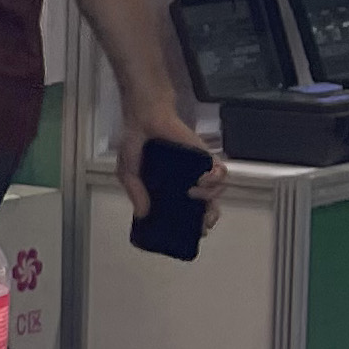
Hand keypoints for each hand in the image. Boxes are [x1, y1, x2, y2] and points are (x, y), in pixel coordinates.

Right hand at [113, 101, 228, 222]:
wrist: (144, 117)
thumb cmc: (135, 143)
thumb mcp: (127, 173)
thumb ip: (135, 194)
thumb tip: (142, 215)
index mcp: (169, 190)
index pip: (187, 212)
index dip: (194, 224)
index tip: (195, 231)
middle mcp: (186, 182)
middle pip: (208, 206)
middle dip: (209, 216)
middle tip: (202, 220)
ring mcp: (197, 170)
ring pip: (217, 191)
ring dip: (209, 196)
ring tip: (193, 191)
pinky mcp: (205, 156)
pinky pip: (221, 171)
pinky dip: (216, 178)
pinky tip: (203, 177)